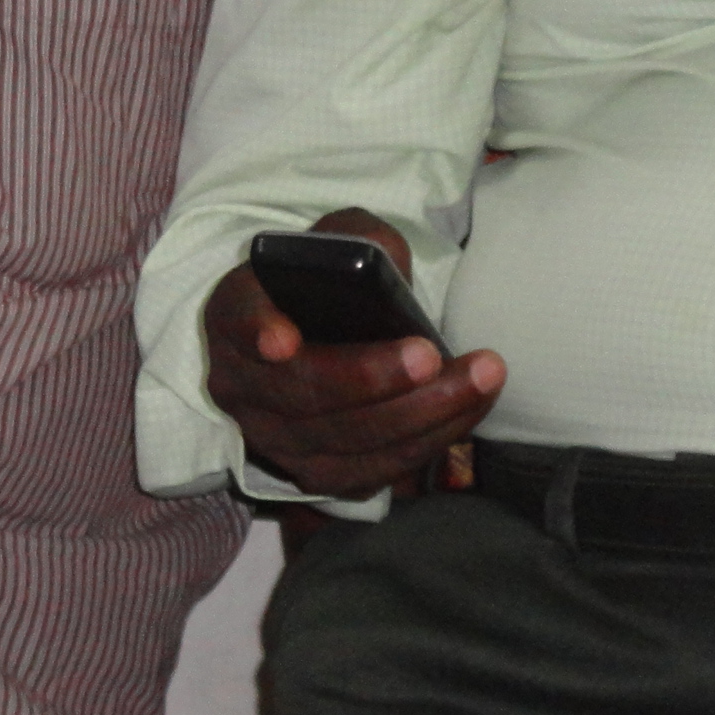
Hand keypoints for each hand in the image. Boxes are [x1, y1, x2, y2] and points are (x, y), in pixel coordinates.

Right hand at [203, 208, 505, 499]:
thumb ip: (361, 241)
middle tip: (430, 356)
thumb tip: (390, 268)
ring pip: (342, 441)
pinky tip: (469, 407)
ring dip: (419, 414)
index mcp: (236, 312)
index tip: (284, 340)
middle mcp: (241, 383)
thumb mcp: (340, 242)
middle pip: (302, 391)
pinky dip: (427, 441)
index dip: (258, 328)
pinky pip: (372, 471)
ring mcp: (273, 438)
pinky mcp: (315, 474)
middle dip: (371, 378)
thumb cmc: (331, 283)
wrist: (327, 337)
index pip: (237, 317)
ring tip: (478, 377)